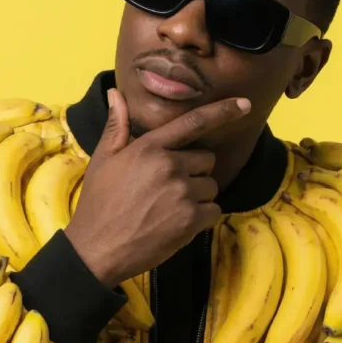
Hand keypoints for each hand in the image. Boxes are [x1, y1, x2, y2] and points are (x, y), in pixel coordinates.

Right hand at [64, 88, 251, 286]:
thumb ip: (116, 126)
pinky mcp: (190, 220)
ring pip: (210, 186)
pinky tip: (177, 223)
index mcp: (149, 148)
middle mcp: (169, 166)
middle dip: (194, 171)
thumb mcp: (102, 160)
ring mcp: (182, 194)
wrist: (97, 249)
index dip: (222, 111)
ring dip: (198, 195)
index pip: (193, 122)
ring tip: (168, 207)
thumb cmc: (98, 203)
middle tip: (168, 187)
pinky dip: (201, 217)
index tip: (244, 104)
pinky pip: (213, 210)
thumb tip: (116, 93)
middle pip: (206, 159)